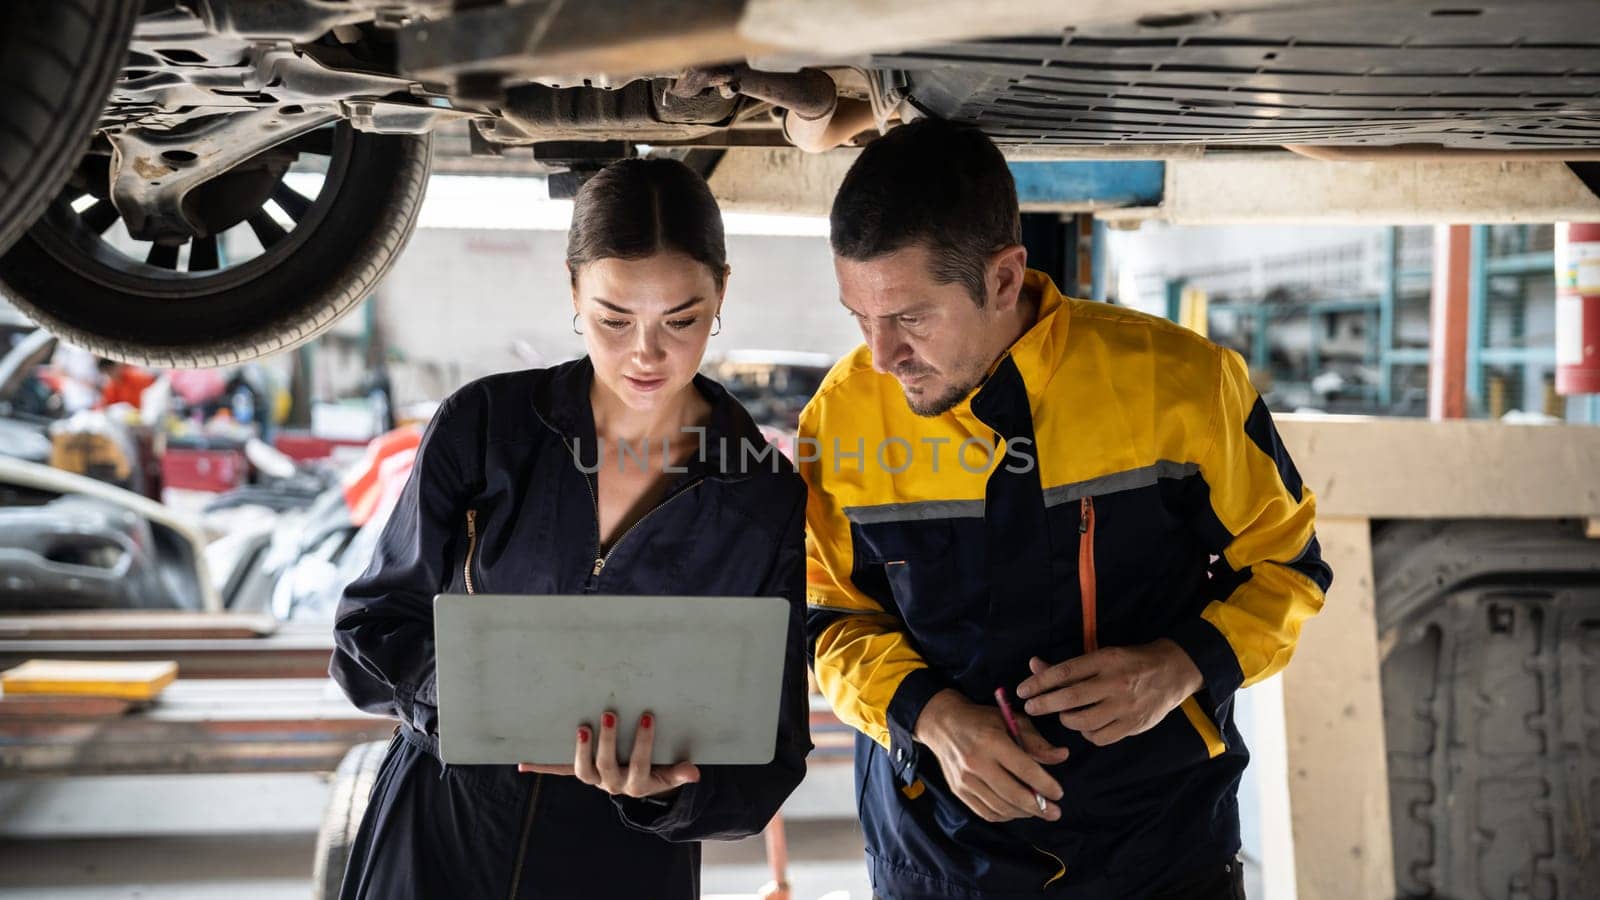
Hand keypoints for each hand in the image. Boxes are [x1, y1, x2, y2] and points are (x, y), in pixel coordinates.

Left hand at [518, 710, 699, 798]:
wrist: (640, 785)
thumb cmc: (658, 771)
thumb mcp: (670, 773)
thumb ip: (679, 773)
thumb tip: (695, 773)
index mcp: (638, 784)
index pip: (641, 764)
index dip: (644, 742)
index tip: (648, 717)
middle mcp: (613, 783)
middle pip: (607, 767)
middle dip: (608, 742)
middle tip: (609, 714)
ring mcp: (595, 779)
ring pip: (583, 772)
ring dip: (579, 752)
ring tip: (581, 729)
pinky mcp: (581, 772)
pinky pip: (559, 771)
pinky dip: (541, 768)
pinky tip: (522, 764)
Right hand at [912, 689, 1067, 822]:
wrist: (943, 724)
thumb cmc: (982, 720)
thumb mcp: (1011, 721)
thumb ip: (1036, 741)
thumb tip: (1062, 756)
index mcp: (992, 741)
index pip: (1025, 769)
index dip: (1045, 785)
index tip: (1059, 793)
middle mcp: (976, 762)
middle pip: (1013, 794)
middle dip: (1038, 807)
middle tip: (1055, 812)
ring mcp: (965, 780)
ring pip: (1000, 807)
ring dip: (1023, 813)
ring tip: (1037, 811)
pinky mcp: (958, 791)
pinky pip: (985, 812)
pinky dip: (1004, 815)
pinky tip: (1016, 810)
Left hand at [1015, 639, 1203, 746]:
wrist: (1173, 671)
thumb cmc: (1130, 662)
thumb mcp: (1102, 655)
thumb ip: (1068, 666)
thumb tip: (1034, 666)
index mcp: (1106, 660)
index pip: (1065, 672)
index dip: (1039, 682)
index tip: (1022, 690)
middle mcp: (1115, 683)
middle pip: (1071, 697)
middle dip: (1044, 704)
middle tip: (1030, 708)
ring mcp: (1126, 706)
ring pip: (1083, 721)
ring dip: (1067, 720)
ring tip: (1065, 715)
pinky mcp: (1134, 725)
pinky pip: (1100, 737)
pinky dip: (1088, 733)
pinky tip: (1087, 726)